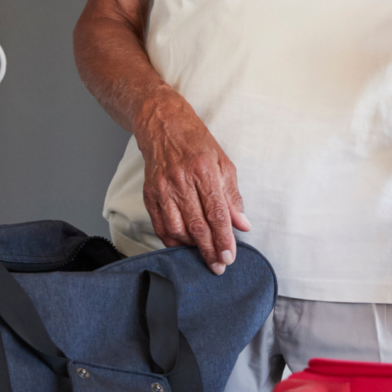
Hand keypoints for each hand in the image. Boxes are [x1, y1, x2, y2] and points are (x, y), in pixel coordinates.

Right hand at [134, 94, 250, 273]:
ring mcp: (162, 188)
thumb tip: (242, 224)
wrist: (163, 126)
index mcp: (203, 170)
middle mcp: (181, 180)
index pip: (216, 213)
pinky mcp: (149, 194)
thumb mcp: (223, 163)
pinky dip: (173, 240)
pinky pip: (161, 225)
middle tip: (219, 266)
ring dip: (192, 247)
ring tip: (204, 255)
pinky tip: (184, 246)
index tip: (229, 256)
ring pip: (177, 229)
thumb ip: (232, 196)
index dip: (223, 238)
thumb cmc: (197, 143)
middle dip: (209, 250)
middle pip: (197, 225)